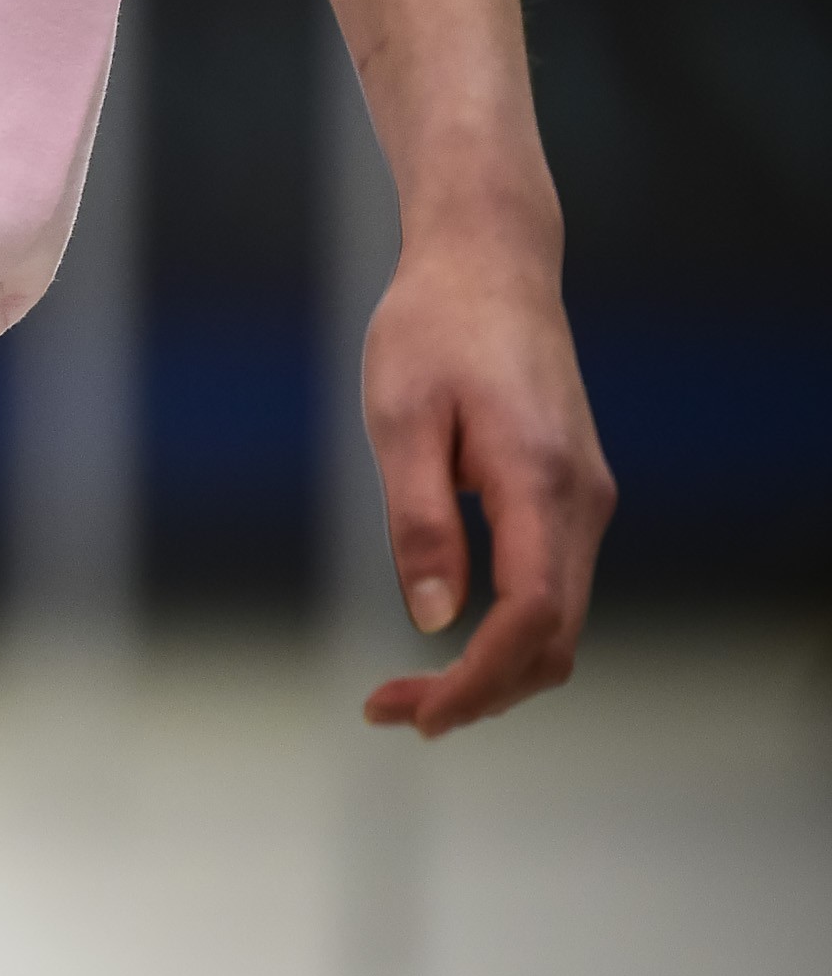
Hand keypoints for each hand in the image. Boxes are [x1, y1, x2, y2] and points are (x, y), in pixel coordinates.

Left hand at [357, 228, 613, 736]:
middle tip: (391, 711)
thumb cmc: (433, 328)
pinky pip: (551, 587)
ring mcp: (584, 498)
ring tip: (407, 691)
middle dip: (480, 692)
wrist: (488, 264)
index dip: (480, 678)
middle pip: (555, 637)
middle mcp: (581, 499)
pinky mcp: (569, 494)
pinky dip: (507, 632)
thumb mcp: (400, 419)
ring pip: (560, 622)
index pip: (533, 614)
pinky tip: (447, 640)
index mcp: (540, 479)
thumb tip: (432, 616)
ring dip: (493, 669)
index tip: (416, 710)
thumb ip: (419, 520)